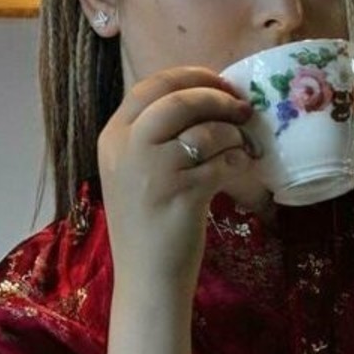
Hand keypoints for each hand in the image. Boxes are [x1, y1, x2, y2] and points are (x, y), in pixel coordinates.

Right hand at [97, 67, 257, 293]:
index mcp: (112, 136)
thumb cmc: (148, 221)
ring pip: (205, 128)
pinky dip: (236, 160)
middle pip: (178, 97)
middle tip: (241, 107)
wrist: (146, 276)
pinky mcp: (180, 193)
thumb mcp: (135, 169)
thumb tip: (206, 94)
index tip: (218, 83)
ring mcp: (152, 170)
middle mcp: (126, 148)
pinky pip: (221, 160)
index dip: (190, 77)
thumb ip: (154, 133)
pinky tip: (237, 168)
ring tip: (241, 145)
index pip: (151, 85)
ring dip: (232, 133)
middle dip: (217, 96)